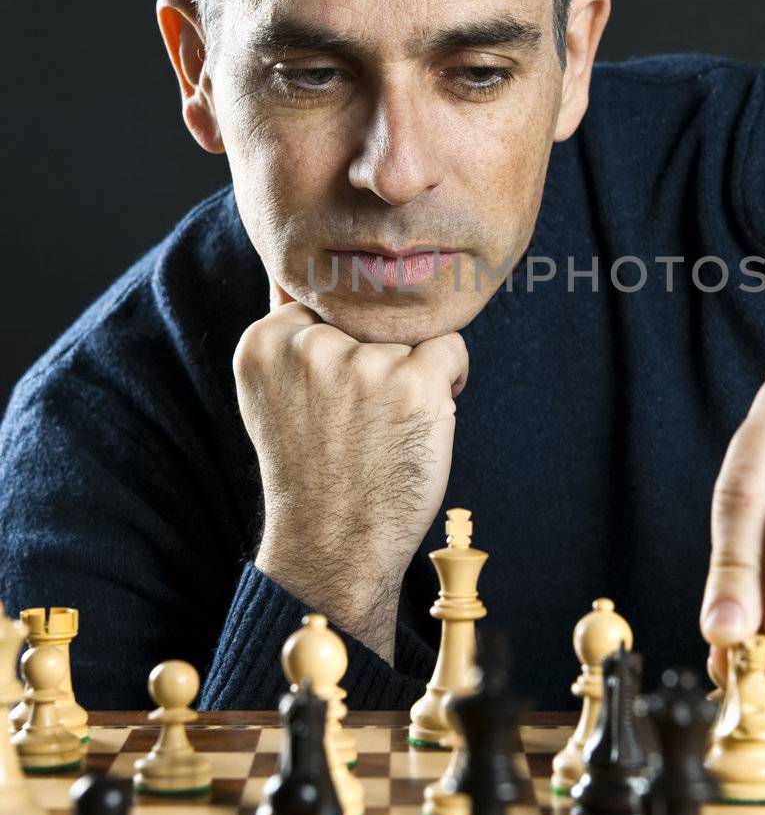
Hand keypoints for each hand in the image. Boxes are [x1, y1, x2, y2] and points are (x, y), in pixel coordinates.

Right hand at [233, 271, 469, 660]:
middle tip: (360, 420)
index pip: (326, 302)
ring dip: (412, 371)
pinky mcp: (413, 383)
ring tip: (385, 427)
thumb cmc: (311, 468)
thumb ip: (285, 331)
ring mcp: (362, 364)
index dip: (342, 346)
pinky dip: (447, 381)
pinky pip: (450, 348)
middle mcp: (309, 346)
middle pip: (371, 315)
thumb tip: (302, 270)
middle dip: (377, 356)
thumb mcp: (271, 395)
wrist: (333, 544)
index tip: (330, 399)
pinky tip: (419, 422)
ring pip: (411, 332)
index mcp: (264, 342)